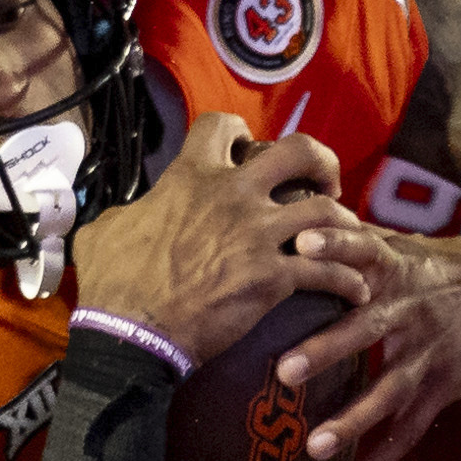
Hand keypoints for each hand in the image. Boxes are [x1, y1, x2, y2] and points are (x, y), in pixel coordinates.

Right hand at [64, 111, 361, 364]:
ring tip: (347, 239)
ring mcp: (257, 236)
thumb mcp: (104, 229)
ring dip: (345, 224)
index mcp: (191, 177)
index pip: (222, 126)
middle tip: (324, 182)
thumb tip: (126, 213)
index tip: (248, 149)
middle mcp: (233, 196)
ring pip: (326, 211)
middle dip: (322, 161)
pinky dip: (349, 280)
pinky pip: (328, 272)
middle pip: (300, 151)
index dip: (239, 132)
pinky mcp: (273, 278)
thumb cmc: (113, 284)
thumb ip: (125, 211)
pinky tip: (355, 291)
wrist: (133, 334)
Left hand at [271, 224, 460, 460]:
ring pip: (389, 390)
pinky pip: (410, 427)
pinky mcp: (444, 385)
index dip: (334, 245)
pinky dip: (382, 457)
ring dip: (352, 421)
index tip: (301, 243)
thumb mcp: (404, 246)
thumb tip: (300, 216)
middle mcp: (410, 310)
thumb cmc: (441, 267)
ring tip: (315, 446)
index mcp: (394, 270)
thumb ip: (355, 241)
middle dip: (326, 350)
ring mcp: (429, 351)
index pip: (362, 250)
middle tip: (285, 371)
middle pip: (365, 329)